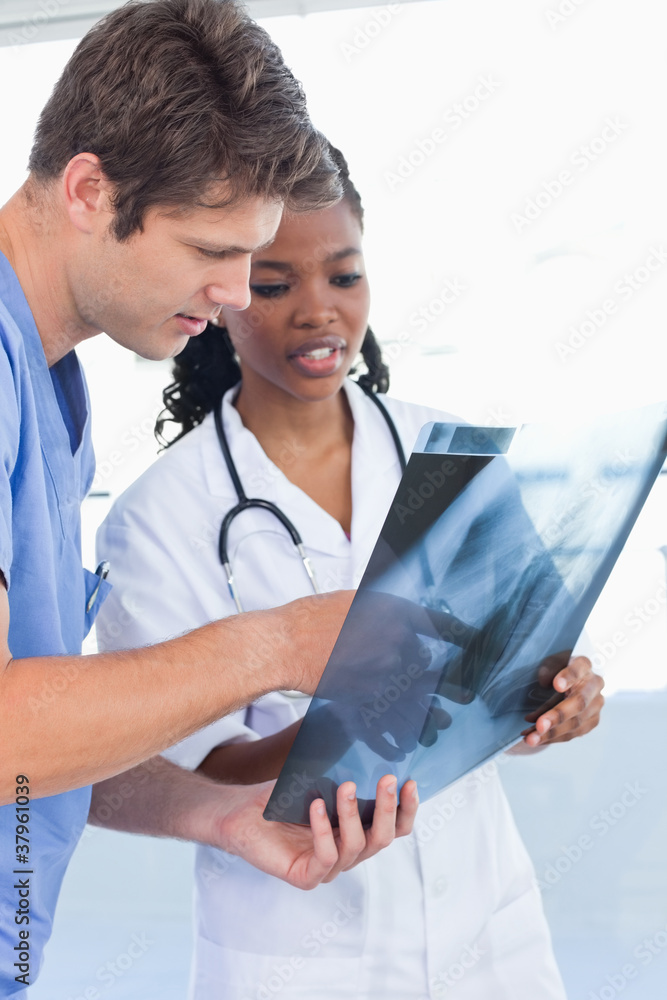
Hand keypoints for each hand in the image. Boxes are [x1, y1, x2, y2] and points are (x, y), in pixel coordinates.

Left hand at [205, 774, 418, 888]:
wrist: (241, 812)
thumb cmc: (281, 796)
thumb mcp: (318, 777)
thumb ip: (344, 769)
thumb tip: (370, 740)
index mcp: (356, 830)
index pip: (394, 828)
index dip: (406, 809)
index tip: (410, 782)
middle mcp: (347, 852)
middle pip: (382, 839)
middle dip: (388, 809)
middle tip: (387, 780)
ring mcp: (327, 867)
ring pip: (355, 846)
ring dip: (353, 814)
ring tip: (347, 786)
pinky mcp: (305, 876)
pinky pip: (325, 857)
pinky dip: (324, 830)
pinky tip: (316, 805)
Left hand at [518, 655, 603, 748]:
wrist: (570, 679)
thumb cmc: (559, 669)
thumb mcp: (550, 662)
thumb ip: (548, 669)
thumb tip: (544, 682)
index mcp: (584, 665)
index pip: (579, 669)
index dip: (569, 678)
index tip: (557, 685)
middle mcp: (594, 685)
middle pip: (579, 703)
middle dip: (557, 716)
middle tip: (539, 726)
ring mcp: (595, 705)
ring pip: (576, 723)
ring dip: (552, 733)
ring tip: (531, 738)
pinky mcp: (590, 721)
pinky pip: (573, 733)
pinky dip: (553, 738)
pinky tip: (537, 739)